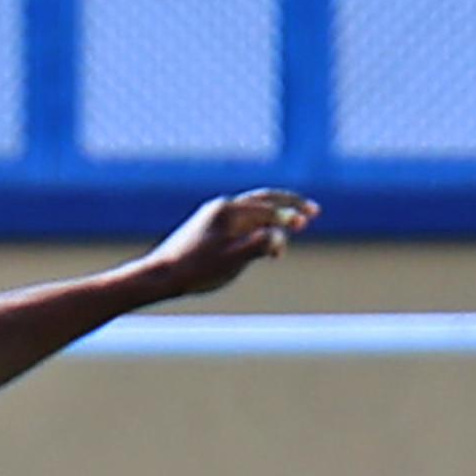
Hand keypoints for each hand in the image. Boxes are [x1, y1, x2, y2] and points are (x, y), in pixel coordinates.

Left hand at [140, 189, 316, 298]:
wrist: (162, 275)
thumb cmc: (196, 269)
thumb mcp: (231, 260)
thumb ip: (257, 245)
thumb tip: (280, 235)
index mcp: (228, 211)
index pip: (267, 207)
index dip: (289, 215)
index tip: (306, 222)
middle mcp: (223, 208)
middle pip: (263, 200)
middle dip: (289, 205)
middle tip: (313, 212)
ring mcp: (216, 218)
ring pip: (254, 212)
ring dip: (276, 218)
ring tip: (294, 228)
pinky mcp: (211, 230)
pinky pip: (243, 223)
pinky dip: (260, 228)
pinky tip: (265, 245)